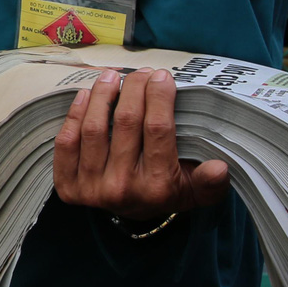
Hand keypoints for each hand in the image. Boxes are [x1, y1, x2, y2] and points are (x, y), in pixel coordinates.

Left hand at [52, 66, 228, 220]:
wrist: (133, 214)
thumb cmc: (169, 191)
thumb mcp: (197, 191)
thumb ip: (211, 182)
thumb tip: (221, 167)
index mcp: (157, 186)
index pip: (157, 129)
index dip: (159, 96)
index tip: (162, 75)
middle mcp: (122, 188)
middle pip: (126, 123)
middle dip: (134, 89)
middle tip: (140, 72)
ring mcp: (91, 188)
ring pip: (94, 128)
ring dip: (102, 95)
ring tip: (112, 75)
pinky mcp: (68, 185)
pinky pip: (66, 142)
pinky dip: (74, 113)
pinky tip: (86, 94)